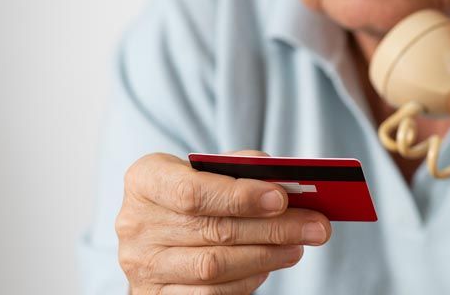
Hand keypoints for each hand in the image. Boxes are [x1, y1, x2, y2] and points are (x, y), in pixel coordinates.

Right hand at [116, 151, 331, 293]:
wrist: (162, 223)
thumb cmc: (194, 190)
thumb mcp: (208, 169)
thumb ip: (241, 168)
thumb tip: (285, 181)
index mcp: (145, 180)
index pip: (192, 191)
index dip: (239, 196)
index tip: (282, 198)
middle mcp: (135, 223)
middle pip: (213, 231)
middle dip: (272, 229)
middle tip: (315, 225)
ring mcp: (141, 264)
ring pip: (213, 266)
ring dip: (266, 256)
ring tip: (299, 245)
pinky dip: (245, 281)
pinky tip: (268, 265)